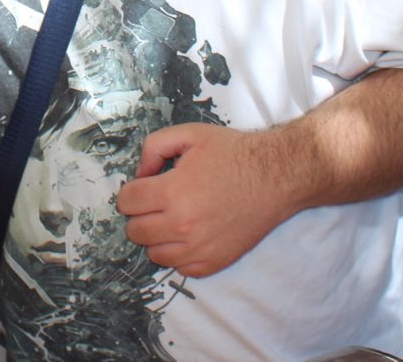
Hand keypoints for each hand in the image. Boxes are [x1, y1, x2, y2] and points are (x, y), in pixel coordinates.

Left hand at [116, 123, 296, 277]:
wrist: (275, 177)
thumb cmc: (233, 154)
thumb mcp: (189, 134)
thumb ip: (153, 148)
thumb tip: (139, 174)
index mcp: (172, 192)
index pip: (126, 203)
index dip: (131, 192)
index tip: (144, 188)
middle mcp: (182, 225)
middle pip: (135, 231)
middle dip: (141, 214)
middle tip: (158, 203)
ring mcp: (198, 248)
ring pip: (153, 253)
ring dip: (158, 237)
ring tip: (174, 218)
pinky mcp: (214, 262)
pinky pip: (179, 268)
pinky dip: (179, 254)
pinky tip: (190, 235)